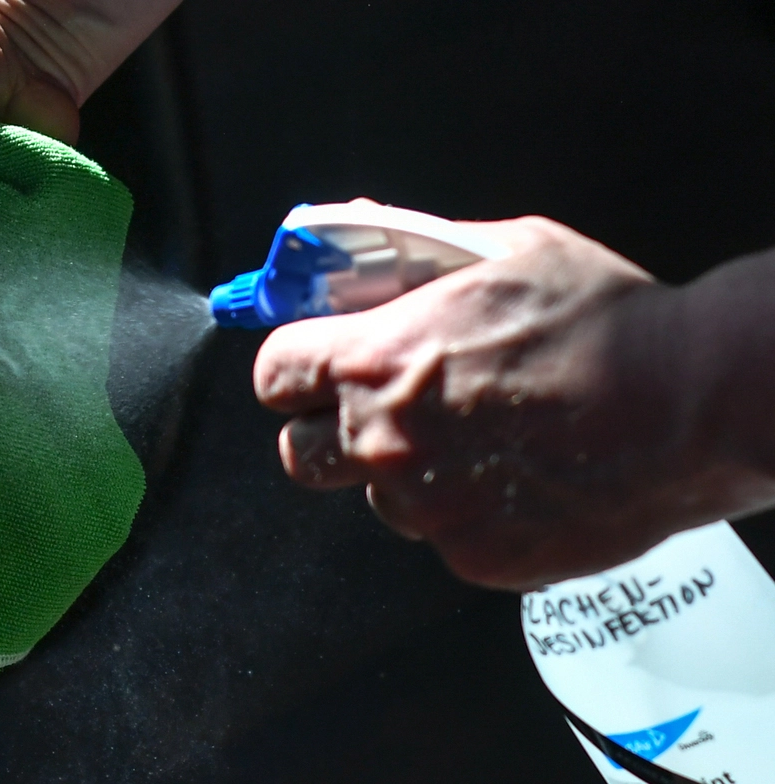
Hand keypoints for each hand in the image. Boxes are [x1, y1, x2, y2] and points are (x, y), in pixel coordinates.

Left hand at [253, 216, 746, 590]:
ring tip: (478, 439)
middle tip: (379, 409)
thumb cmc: (601, 319)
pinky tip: (518, 476)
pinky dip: (465, 511)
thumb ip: (412, 251)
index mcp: (376, 363)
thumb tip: (350, 233)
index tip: (313, 364)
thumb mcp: (501, 253)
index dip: (291, 367)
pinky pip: (443, 535)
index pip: (272, 376)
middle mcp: (386, 444)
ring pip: (378, 498)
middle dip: (326, 430)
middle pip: (299, 454)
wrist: (694, 404)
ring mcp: (430, 511)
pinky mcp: (477, 558)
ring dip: (406, 472)